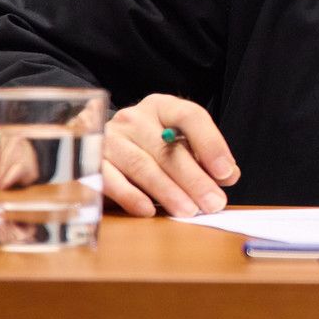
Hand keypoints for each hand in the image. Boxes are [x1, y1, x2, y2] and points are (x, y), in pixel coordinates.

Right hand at [102, 94, 239, 217]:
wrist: (102, 148)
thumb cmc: (152, 148)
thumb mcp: (181, 146)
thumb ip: (205, 159)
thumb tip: (228, 175)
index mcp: (162, 107)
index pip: (190, 116)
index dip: (210, 144)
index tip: (225, 173)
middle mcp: (133, 118)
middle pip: (167, 148)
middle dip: (194, 179)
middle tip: (213, 203)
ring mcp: (109, 138)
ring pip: (142, 165)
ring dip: (168, 191)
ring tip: (188, 210)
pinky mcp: (90, 162)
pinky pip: (111, 180)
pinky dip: (130, 196)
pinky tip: (148, 210)